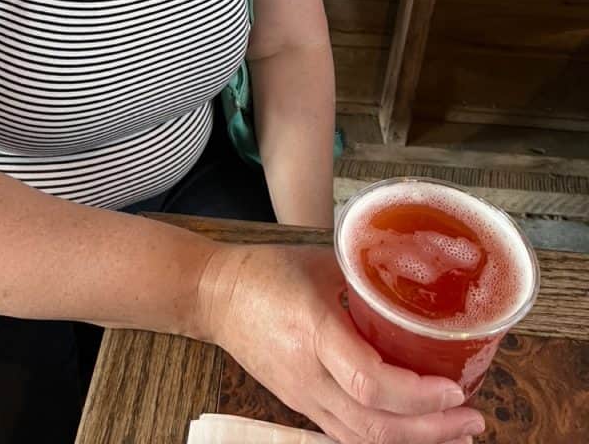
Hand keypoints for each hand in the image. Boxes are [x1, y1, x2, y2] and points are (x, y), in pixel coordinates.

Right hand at [198, 244, 485, 443]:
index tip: (455, 387)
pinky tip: (415, 432)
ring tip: (458, 431)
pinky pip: (347, 434)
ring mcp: (302, 396)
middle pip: (373, 424)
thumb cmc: (267, 272)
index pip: (368, 382)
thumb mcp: (322, 263)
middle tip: (474, 419)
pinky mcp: (300, 404)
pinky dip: (386, 439)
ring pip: (362, 438)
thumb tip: (418, 290)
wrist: (215, 296)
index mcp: (313, 331)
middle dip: (431, 430)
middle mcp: (308, 375)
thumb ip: (367, 282)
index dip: (416, 394)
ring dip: (415, 440)